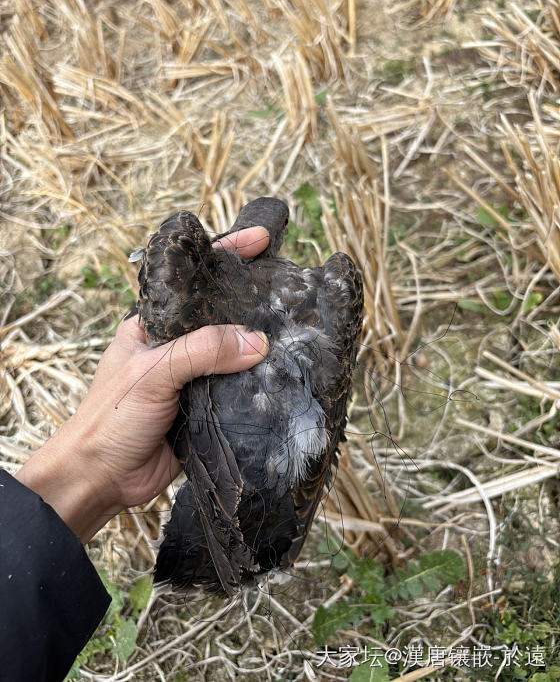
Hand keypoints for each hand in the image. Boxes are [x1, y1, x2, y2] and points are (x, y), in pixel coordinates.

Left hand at [15, 226, 269, 542]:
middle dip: (253, 302)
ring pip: (234, 354)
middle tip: (289, 289)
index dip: (225, 255)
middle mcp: (175, 347)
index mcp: (153, 325)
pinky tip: (283, 376)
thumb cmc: (110, 419)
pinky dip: (259, 384)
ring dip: (260, 347)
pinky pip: (239, 389)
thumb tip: (257, 341)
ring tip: (297, 330)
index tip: (261, 240)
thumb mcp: (152, 373)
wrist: (101, 480)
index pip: (192, 280)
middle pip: (221, 316)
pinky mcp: (207, 410)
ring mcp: (193, 378)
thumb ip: (201, 351)